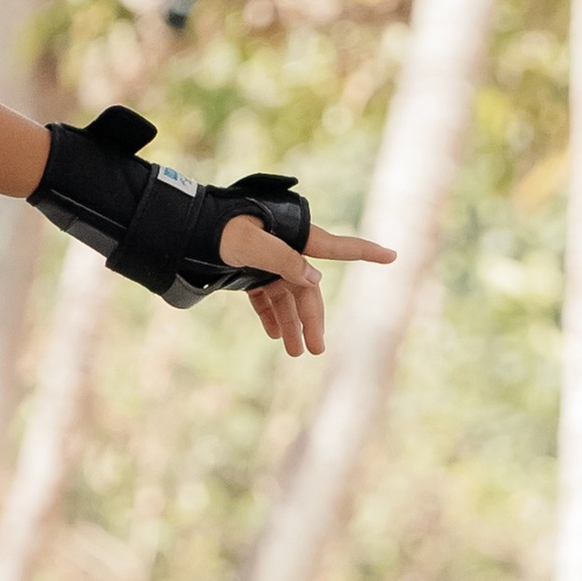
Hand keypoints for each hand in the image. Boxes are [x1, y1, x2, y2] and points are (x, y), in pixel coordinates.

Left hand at [218, 213, 394, 358]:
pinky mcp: (249, 273)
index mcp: (296, 239)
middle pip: (308, 290)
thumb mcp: (251, 243)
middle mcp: (287, 252)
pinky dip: (271, 316)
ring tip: (295, 351)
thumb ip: (283, 260)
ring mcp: (268, 263)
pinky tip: (274, 335)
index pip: (338, 248)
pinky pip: (266, 298)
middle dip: (312, 319)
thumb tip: (314, 280)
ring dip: (291, 324)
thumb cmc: (221, 231)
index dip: (366, 251)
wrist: (189, 229)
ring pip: (287, 299)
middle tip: (316, 349)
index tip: (392, 256)